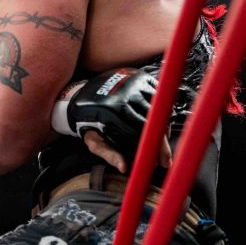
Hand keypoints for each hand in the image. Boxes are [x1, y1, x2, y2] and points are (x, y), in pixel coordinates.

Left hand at [52, 68, 171, 169]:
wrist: (81, 95)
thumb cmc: (88, 121)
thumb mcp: (94, 141)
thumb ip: (108, 154)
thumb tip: (124, 167)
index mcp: (115, 112)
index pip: (143, 132)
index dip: (156, 148)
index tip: (163, 162)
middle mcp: (126, 95)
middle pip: (154, 121)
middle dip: (163, 141)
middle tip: (164, 156)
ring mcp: (134, 83)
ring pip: (159, 108)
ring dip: (162, 126)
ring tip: (157, 140)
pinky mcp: (140, 77)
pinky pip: (158, 96)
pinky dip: (160, 110)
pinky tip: (154, 122)